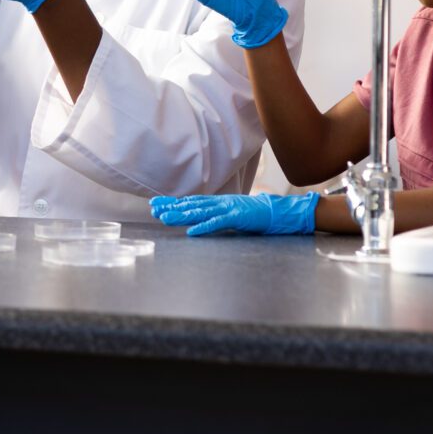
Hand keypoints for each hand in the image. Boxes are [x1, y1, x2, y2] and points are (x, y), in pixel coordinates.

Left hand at [149, 192, 318, 236]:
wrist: (279, 212)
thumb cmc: (256, 215)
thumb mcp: (232, 212)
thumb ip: (216, 213)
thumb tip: (199, 218)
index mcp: (219, 202)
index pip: (192, 202)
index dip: (173, 202)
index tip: (156, 204)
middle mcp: (221, 203)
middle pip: (192, 204)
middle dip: (171, 207)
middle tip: (153, 209)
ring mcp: (229, 209)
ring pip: (201, 212)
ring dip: (182, 215)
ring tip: (165, 218)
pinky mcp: (238, 218)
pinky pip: (219, 223)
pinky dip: (205, 227)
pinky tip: (192, 232)